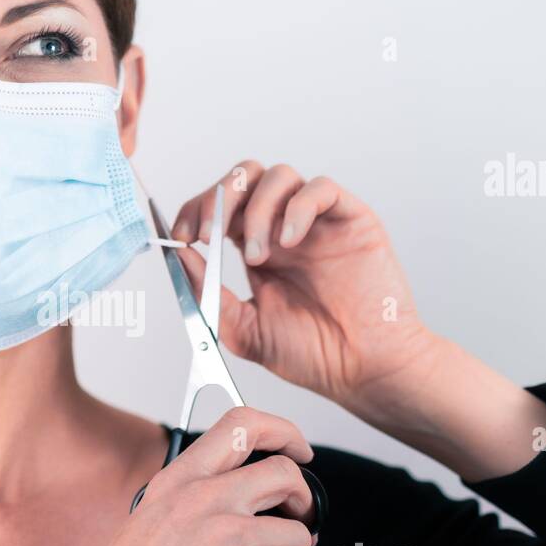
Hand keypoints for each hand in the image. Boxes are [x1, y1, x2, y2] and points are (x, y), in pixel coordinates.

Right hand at [0, 407, 317, 545]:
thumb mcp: (144, 529)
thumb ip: (188, 510)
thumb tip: (238, 511)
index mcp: (175, 484)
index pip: (240, 424)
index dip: (283, 431)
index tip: (298, 448)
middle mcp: (199, 500)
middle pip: (284, 471)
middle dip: (303, 499)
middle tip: (299, 521)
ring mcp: (221, 535)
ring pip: (297, 533)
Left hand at [172, 163, 545, 483]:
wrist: (364, 369)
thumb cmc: (313, 355)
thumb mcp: (244, 331)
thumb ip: (210, 295)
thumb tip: (181, 257)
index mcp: (257, 249)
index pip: (219, 207)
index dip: (196, 210)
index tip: (181, 235)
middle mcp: (284, 228)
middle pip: (245, 177)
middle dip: (218, 198)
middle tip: (208, 234)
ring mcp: (317, 222)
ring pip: (279, 175)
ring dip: (256, 210)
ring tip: (258, 256)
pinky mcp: (350, 219)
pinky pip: (321, 188)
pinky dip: (297, 207)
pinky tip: (290, 242)